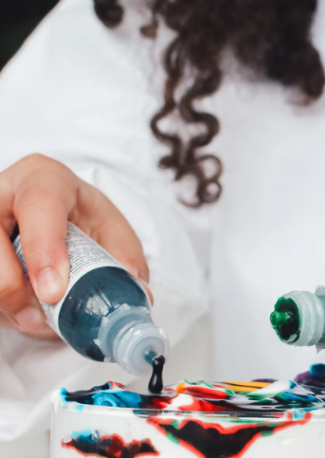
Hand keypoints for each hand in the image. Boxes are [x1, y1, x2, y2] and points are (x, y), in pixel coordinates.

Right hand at [0, 155, 147, 338]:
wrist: (44, 210)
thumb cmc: (74, 215)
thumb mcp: (105, 224)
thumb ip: (122, 255)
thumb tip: (139, 293)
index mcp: (41, 179)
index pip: (39, 203)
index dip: (44, 248)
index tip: (53, 290)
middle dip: (13, 287)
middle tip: (39, 316)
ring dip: (7, 304)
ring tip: (34, 319)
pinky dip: (3, 308)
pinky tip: (22, 311)